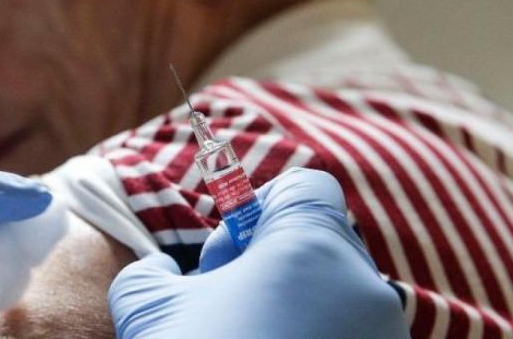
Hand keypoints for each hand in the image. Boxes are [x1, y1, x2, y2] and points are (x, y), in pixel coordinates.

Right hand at [108, 168, 408, 338]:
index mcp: (313, 248)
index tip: (225, 258)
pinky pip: (348, 337)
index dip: (258, 209)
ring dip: (289, 312)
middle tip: (222, 306)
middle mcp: (365, 290)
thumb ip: (153, 273)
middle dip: (269, 267)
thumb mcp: (148, 311)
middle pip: (320, 243)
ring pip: (335, 299)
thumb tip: (164, 272)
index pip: (306, 188)